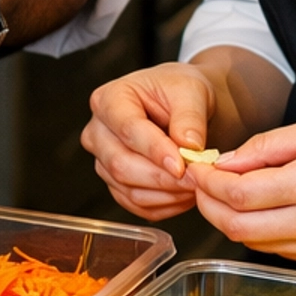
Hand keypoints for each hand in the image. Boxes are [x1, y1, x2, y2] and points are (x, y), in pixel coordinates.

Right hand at [81, 64, 216, 219]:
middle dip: (161, 177)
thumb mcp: (191, 91)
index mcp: (110, 99)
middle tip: (195, 178)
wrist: (184, 106)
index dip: (155, 150)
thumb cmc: (180, 92)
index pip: (128, 129)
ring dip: (166, 194)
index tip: (182, 164)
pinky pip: (136, 204)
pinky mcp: (116, 183)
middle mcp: (99, 131)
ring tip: (196, 184)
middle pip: (121, 164)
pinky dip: (164, 205)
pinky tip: (185, 193)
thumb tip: (189, 146)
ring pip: (128, 189)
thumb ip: (189, 117)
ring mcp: (104, 160)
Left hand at [189, 114, 295, 263]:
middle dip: (209, 206)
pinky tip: (260, 208)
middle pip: (237, 229)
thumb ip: (266, 147)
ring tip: (227, 193)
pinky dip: (259, 230)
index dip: (207, 184)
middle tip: (202, 184)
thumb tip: (224, 162)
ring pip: (255, 244)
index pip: (237, 196)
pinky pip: (279, 249)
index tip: (197, 168)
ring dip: (231, 220)